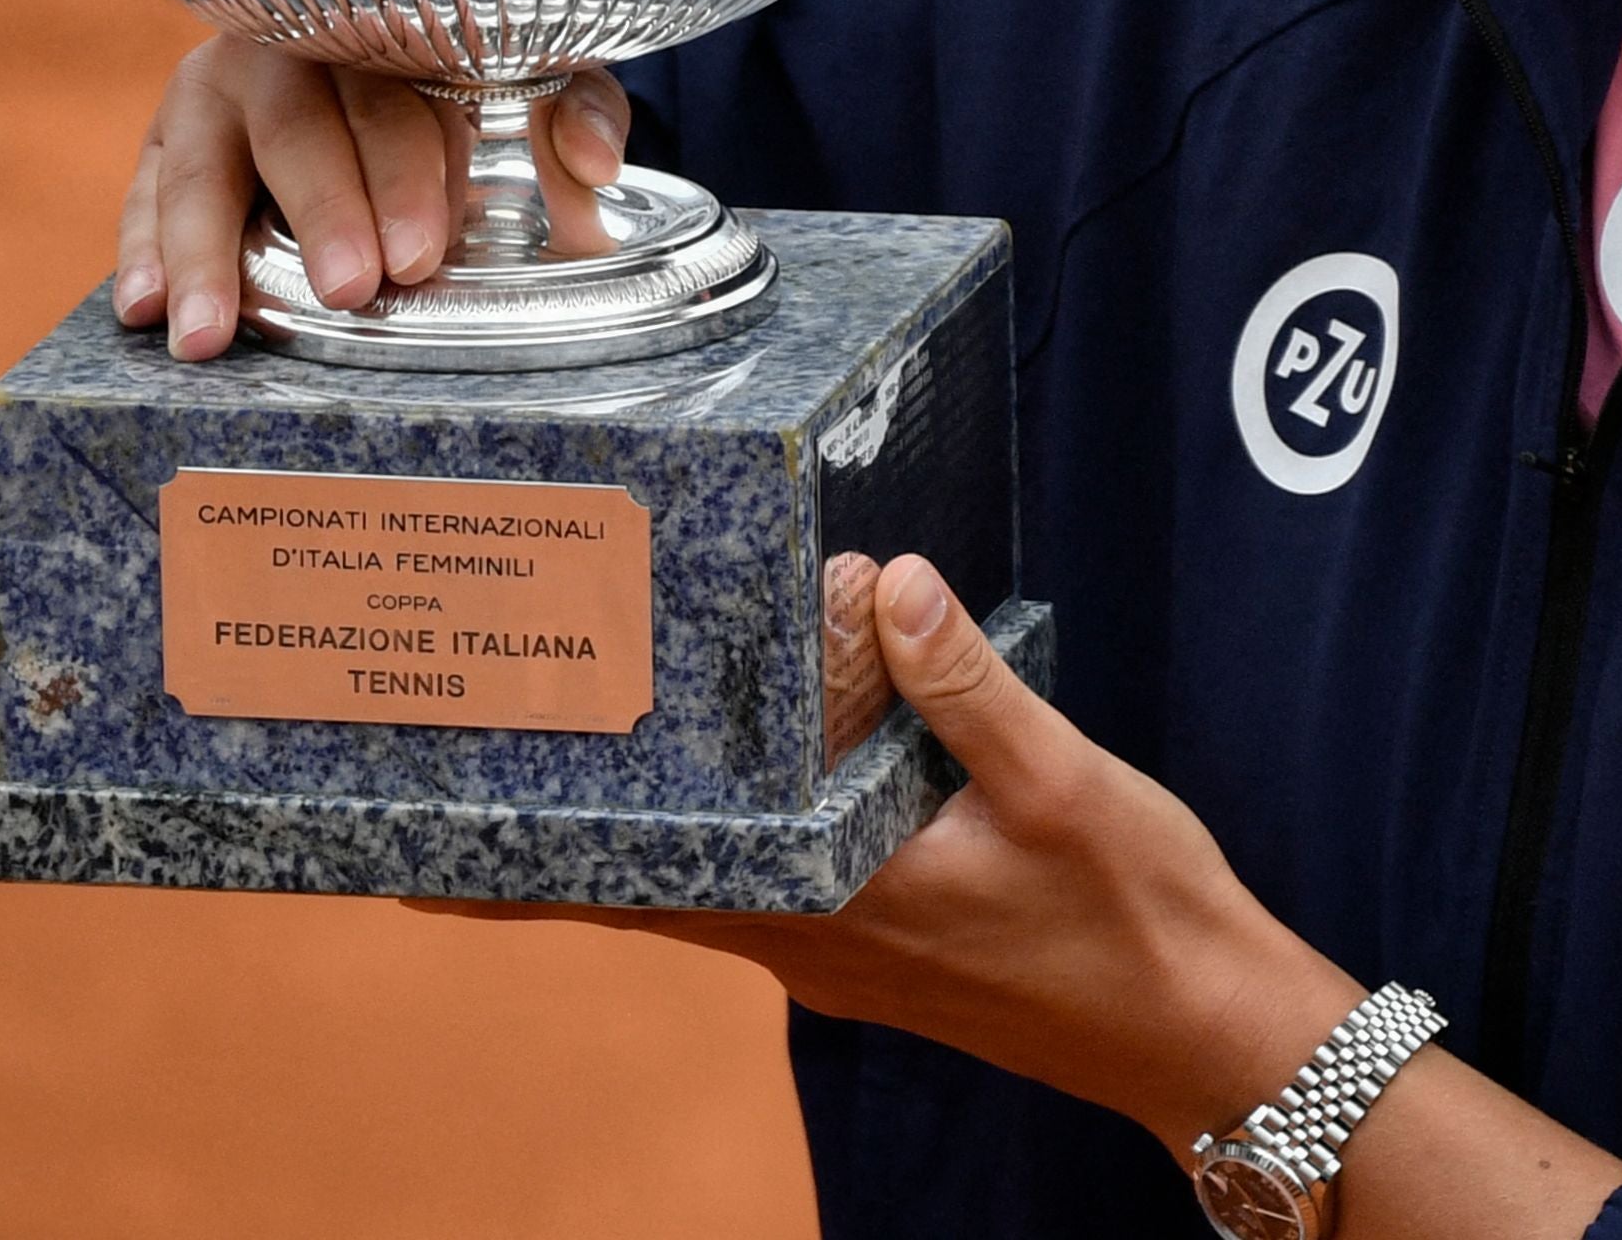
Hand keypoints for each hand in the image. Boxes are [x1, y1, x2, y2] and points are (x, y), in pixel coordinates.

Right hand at [111, 39, 634, 358]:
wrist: (385, 45)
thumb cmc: (467, 77)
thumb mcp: (535, 77)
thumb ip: (577, 110)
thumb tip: (595, 164)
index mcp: (383, 26)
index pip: (393, 97)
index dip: (406, 175)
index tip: (421, 254)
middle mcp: (289, 48)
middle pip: (299, 127)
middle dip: (324, 211)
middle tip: (351, 290)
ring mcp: (217, 88)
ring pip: (201, 162)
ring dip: (205, 251)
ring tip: (209, 335)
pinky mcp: (167, 135)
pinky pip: (143, 188)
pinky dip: (140, 248)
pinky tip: (143, 308)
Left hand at [418, 553, 1355, 1144]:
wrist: (1210, 1037)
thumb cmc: (1140, 920)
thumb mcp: (1062, 785)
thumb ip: (964, 685)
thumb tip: (881, 582)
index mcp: (835, 903)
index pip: (636, 893)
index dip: (517, 878)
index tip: (411, 852)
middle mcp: (813, 939)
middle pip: (637, 892)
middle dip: (537, 848)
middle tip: (439, 780)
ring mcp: (843, 950)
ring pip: (695, 886)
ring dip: (623, 836)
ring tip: (549, 767)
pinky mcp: (880, 942)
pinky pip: (760, 883)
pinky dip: (712, 835)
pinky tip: (719, 783)